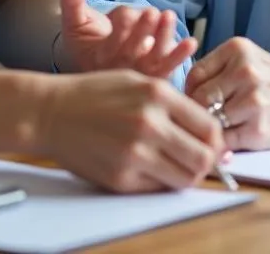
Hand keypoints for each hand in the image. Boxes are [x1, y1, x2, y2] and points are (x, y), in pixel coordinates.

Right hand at [36, 70, 225, 191]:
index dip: (217, 139)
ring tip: (176, 164)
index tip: (214, 143)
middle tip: (201, 159)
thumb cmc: (95, 92)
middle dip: (208, 161)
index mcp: (158, 95)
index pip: (209, 127)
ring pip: (185, 179)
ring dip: (187, 175)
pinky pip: (156, 188)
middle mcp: (150, 124)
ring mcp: (135, 155)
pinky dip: (160, 181)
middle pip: (203, 158)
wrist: (51, 112)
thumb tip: (206, 130)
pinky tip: (149, 166)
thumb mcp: (138, 81)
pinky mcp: (121, 179)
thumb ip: (173, 103)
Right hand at [57, 0, 197, 76]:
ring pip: (153, 58)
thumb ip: (72, 3)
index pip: (111, 41)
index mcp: (99, 56)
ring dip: (163, 38)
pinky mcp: (155, 79)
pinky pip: (168, 69)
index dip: (120, 27)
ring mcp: (139, 76)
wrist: (95, 77)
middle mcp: (120, 69)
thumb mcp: (74, 23)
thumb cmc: (87, 43)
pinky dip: (179, 56)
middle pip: (134, 50)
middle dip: (143, 30)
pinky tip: (190, 42)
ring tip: (169, 17)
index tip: (126, 13)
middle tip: (152, 12)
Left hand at [185, 37, 269, 149]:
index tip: (194, 99)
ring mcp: (253, 102)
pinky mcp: (258, 129)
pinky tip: (228, 139)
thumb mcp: (244, 58)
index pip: (194, 74)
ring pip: (210, 120)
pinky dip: (221, 144)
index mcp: (237, 50)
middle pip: (199, 98)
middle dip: (197, 111)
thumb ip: (214, 69)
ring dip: (210, 127)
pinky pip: (224, 140)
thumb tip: (180, 94)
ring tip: (217, 127)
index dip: (189, 90)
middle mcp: (245, 72)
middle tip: (200, 117)